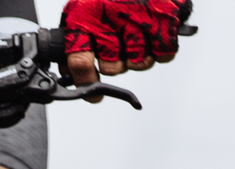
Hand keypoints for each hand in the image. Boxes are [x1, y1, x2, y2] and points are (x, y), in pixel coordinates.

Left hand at [61, 0, 183, 81]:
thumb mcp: (83, 6)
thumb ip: (76, 38)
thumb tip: (67, 70)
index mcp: (87, 16)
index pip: (81, 61)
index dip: (85, 82)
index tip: (93, 93)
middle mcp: (113, 18)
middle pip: (113, 67)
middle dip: (114, 65)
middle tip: (118, 50)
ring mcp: (141, 19)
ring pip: (140, 64)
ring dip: (138, 57)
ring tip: (136, 38)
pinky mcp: (166, 18)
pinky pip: (165, 53)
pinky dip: (161, 50)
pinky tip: (154, 35)